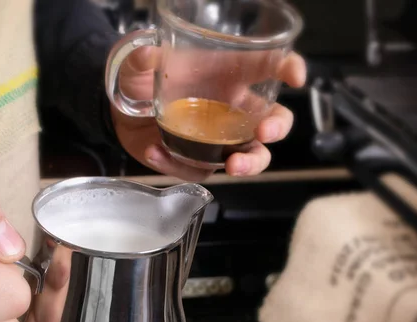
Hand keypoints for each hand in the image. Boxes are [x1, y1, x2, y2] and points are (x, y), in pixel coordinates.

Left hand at [111, 48, 306, 180]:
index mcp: (228, 75)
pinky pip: (198, 171)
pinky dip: (177, 165)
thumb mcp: (139, 61)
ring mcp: (216, 139)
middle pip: (272, 121)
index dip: (289, 68)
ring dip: (248, 163)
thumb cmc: (143, 79)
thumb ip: (141, 57)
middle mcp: (230, 109)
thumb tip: (145, 54)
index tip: (295, 75)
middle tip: (264, 132)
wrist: (120, 110)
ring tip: (232, 165)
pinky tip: (155, 150)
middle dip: (276, 128)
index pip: (268, 67)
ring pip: (249, 156)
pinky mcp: (196, 161)